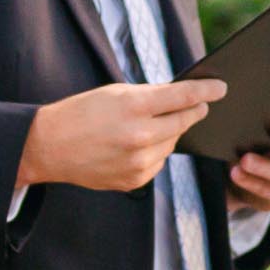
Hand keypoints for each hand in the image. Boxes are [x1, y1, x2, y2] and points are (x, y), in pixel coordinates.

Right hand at [18, 80, 224, 192]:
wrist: (47, 147)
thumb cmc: (80, 113)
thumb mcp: (114, 93)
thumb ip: (149, 96)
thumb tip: (182, 98)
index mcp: (133, 107)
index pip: (183, 96)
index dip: (206, 91)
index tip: (221, 89)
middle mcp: (139, 136)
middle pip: (183, 122)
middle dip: (194, 111)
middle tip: (201, 104)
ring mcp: (138, 162)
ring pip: (171, 143)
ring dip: (169, 132)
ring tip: (148, 125)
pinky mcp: (134, 180)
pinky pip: (158, 162)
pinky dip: (154, 152)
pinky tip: (136, 145)